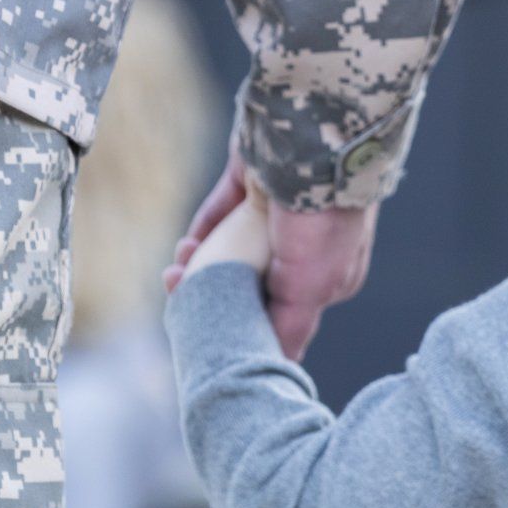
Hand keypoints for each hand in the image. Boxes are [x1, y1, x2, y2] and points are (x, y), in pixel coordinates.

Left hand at [163, 144, 379, 359]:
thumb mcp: (309, 288)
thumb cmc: (320, 221)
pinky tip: (184, 249)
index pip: (284, 311)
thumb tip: (280, 366)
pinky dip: (202, 231)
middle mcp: (307, 243)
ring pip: (232, 246)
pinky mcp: (255, 179)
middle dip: (217, 292)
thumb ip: (291, 327)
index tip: (212, 336)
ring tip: (177, 274)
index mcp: (330, 274)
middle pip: (253, 278)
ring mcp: (280, 210)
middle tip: (182, 302)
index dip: (246, 323)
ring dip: (202, 263)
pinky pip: (221, 211)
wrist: (312, 140)